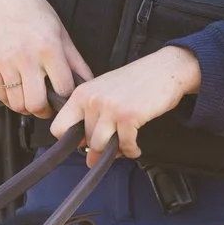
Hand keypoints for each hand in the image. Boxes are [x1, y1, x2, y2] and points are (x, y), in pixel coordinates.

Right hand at [0, 0, 89, 118]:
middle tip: (47, 106)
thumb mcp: (62, 34)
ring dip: (26, 107)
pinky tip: (18, 92)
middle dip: (44, 110)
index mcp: (49, 48)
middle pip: (36, 103)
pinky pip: (1, 95)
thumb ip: (75, 62)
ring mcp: (5, 62)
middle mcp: (26, 56)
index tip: (64, 96)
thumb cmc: (36, 15)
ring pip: (17, 104)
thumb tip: (88, 84)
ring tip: (32, 99)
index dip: (66, 97)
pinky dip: (11, 100)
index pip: (63, 88)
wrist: (3, 1)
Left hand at [49, 46, 201, 159]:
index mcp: (82, 93)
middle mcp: (92, 100)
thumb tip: (88, 155)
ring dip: (114, 151)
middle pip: (84, 141)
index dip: (71, 140)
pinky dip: (131, 151)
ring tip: (124, 147)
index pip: (58, 128)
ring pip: (100, 146)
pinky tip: (135, 148)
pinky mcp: (129, 116)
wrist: (165, 69)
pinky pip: (124, 145)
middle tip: (113, 144)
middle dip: (99, 147)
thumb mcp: (105, 92)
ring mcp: (110, 108)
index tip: (85, 141)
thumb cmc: (136, 82)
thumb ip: (92, 118)